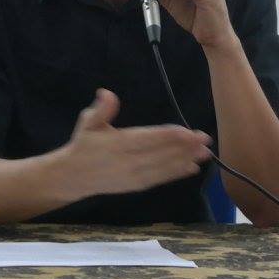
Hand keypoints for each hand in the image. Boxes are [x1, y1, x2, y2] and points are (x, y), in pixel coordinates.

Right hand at [60, 89, 212, 197]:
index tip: (188, 132)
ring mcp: (134, 175)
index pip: (148, 138)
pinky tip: (192, 168)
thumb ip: (101, 110)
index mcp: (118, 144)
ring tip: (205, 154)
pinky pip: (159, 178)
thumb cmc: (84, 145)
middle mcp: (128, 161)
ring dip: (185, 160)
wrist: (72, 176)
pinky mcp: (136, 185)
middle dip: (184, 147)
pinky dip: (176, 173)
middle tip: (206, 141)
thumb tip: (106, 93)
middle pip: (161, 153)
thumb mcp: (87, 123)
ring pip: (163, 167)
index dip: (169, 136)